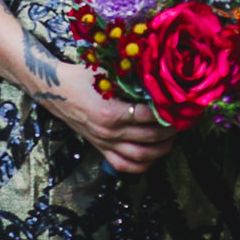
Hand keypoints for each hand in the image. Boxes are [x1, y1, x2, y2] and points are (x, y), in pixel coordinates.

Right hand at [33, 61, 174, 173]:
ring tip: (172, 137)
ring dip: (162, 149)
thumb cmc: (83, 77)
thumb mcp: (108, 73)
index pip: (149, 117)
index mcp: (111, 112)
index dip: (168, 112)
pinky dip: (143, 165)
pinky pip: (125, 166)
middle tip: (182, 121)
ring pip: (142, 156)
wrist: (57, 91)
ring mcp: (105, 143)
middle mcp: (109, 132)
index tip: (180, 105)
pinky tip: (154, 155)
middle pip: (151, 138)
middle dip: (172, 131)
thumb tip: (161, 79)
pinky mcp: (101, 150)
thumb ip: (132, 79)